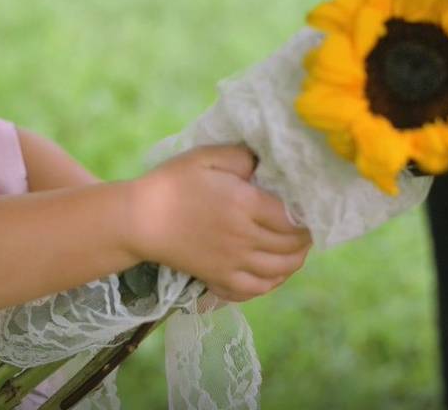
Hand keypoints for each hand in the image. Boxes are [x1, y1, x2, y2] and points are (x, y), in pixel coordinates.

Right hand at [128, 144, 311, 301]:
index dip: (307, 217)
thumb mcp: (206, 156)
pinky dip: (270, 284)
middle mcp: (245, 238)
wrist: (139, 219)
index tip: (308, 210)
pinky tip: (271, 274)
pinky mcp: (218, 278)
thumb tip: (264, 163)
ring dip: (294, 262)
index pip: (294, 219)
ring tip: (295, 251)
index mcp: (246, 205)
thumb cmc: (172, 183)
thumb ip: (241, 156)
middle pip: (291, 247)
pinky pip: (254, 290)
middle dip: (304, 240)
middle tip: (305, 229)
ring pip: (278, 271)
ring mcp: (232, 262)